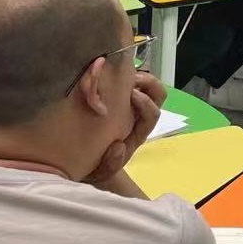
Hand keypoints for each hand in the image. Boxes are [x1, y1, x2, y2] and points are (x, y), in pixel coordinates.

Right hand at [83, 73, 165, 187]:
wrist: (84, 166)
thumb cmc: (96, 167)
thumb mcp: (101, 172)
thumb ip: (111, 164)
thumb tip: (118, 146)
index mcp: (137, 133)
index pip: (152, 115)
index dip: (146, 103)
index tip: (131, 95)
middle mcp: (137, 117)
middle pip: (158, 96)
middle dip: (149, 83)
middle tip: (130, 78)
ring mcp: (129, 107)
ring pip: (145, 87)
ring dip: (137, 76)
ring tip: (120, 72)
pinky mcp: (116, 98)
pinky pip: (127, 83)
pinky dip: (122, 75)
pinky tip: (105, 73)